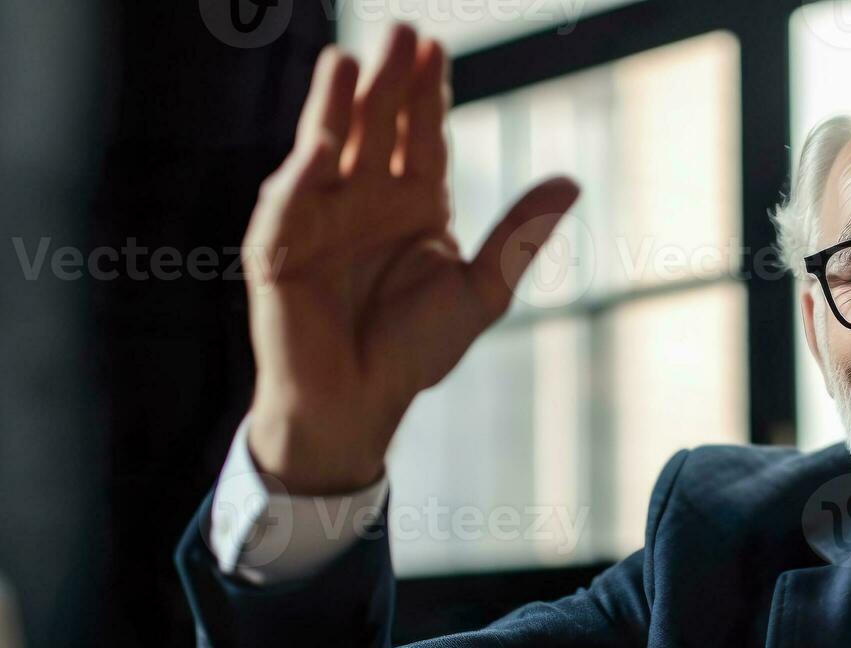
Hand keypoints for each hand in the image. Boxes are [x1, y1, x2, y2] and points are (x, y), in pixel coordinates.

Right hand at [241, 24, 579, 493]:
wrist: (359, 407)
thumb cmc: (413, 352)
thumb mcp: (481, 291)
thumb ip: (518, 235)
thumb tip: (572, 182)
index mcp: (412, 203)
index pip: (421, 135)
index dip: (428, 94)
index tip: (437, 48)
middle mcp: (362, 200)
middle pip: (374, 126)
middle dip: (385, 81)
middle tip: (399, 32)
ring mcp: (316, 220)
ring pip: (324, 149)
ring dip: (333, 108)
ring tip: (345, 61)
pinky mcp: (278, 251)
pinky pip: (287, 206)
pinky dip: (301, 176)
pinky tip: (320, 146)